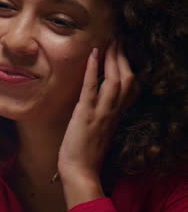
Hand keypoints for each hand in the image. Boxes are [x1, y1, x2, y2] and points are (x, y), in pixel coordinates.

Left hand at [57, 41, 138, 208]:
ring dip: (112, 58)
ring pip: (114, 81)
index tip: (125, 54)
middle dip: (124, 57)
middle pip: (126, 79)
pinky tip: (93, 54)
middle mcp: (112, 112)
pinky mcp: (85, 114)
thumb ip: (103, 115)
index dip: (129, 69)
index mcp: (116, 116)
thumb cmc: (86, 155)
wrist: (80, 171)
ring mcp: (100, 113)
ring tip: (109, 42)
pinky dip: (92, 70)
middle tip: (119, 40)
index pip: (131, 88)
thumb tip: (97, 101)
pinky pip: (91, 88)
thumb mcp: (99, 131)